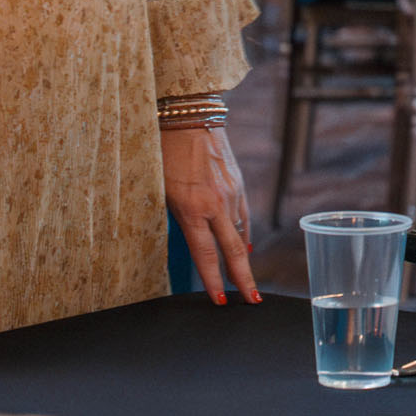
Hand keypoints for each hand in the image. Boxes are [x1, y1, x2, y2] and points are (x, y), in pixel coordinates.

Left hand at [161, 125, 259, 305]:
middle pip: (234, 251)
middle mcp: (216, 204)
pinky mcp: (238, 181)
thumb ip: (179, 214)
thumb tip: (191, 235)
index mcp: (192, 208)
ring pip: (240, 232)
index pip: (205, 255)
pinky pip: (243, 214)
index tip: (219, 301)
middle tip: (252, 302)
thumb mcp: (163, 188)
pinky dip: (244, 232)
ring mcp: (231, 192)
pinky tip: (244, 244)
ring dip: (243, 258)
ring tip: (247, 281)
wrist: (190, 114)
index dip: (213, 281)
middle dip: (243, 279)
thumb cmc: (166, 151)